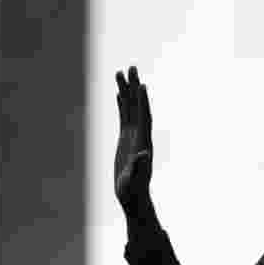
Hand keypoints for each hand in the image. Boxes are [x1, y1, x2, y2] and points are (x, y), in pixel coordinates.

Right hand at [114, 65, 153, 210]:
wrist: (132, 197)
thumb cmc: (133, 190)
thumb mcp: (135, 178)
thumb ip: (140, 166)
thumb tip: (144, 154)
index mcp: (144, 142)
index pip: (144, 117)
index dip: (143, 102)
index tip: (141, 85)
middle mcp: (141, 135)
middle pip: (137, 107)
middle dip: (134, 87)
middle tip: (131, 67)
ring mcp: (134, 136)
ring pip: (129, 108)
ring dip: (125, 91)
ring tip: (120, 72)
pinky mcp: (126, 139)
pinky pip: (124, 117)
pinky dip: (121, 104)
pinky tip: (118, 94)